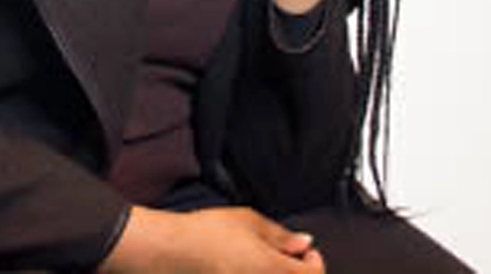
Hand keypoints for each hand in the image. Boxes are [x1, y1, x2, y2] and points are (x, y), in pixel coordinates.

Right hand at [98, 205, 324, 272]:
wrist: (175, 253)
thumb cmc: (208, 233)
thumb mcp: (247, 221)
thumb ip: (279, 234)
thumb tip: (304, 242)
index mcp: (274, 270)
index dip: (314, 262)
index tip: (304, 250)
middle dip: (298, 271)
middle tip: (288, 257)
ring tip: (264, 262)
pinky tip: (248, 269)